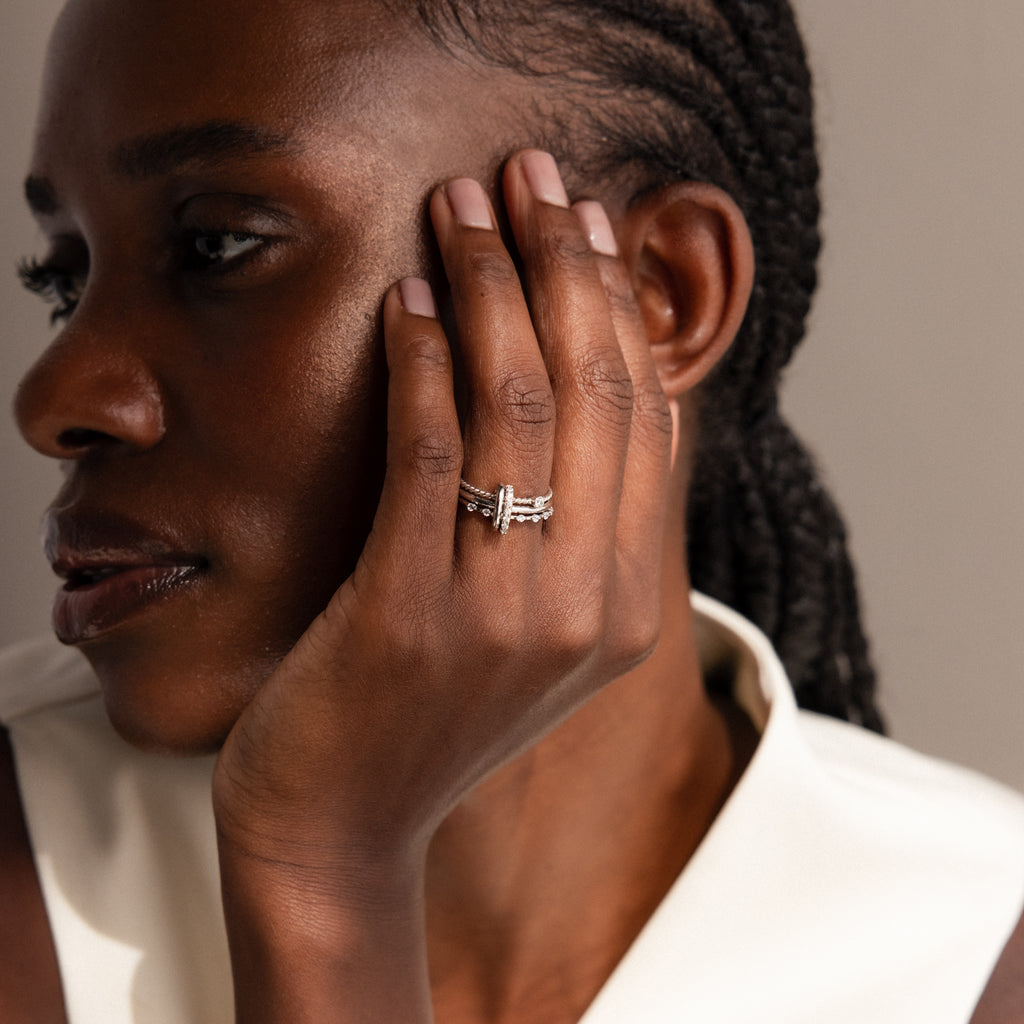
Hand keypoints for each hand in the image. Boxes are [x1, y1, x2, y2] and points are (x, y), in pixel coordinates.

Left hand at [212, 149, 673, 1021]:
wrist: (343, 819)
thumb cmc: (426, 709)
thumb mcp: (530, 624)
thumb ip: (577, 525)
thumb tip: (595, 386)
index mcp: (629, 605)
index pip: (645, 419)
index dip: (618, 306)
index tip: (587, 223)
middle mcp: (588, 605)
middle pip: (594, 393)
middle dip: (564, 264)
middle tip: (532, 175)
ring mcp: (509, 612)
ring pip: (518, 407)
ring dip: (489, 288)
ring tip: (463, 207)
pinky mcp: (416, 609)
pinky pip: (431, 452)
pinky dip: (420, 360)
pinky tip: (404, 297)